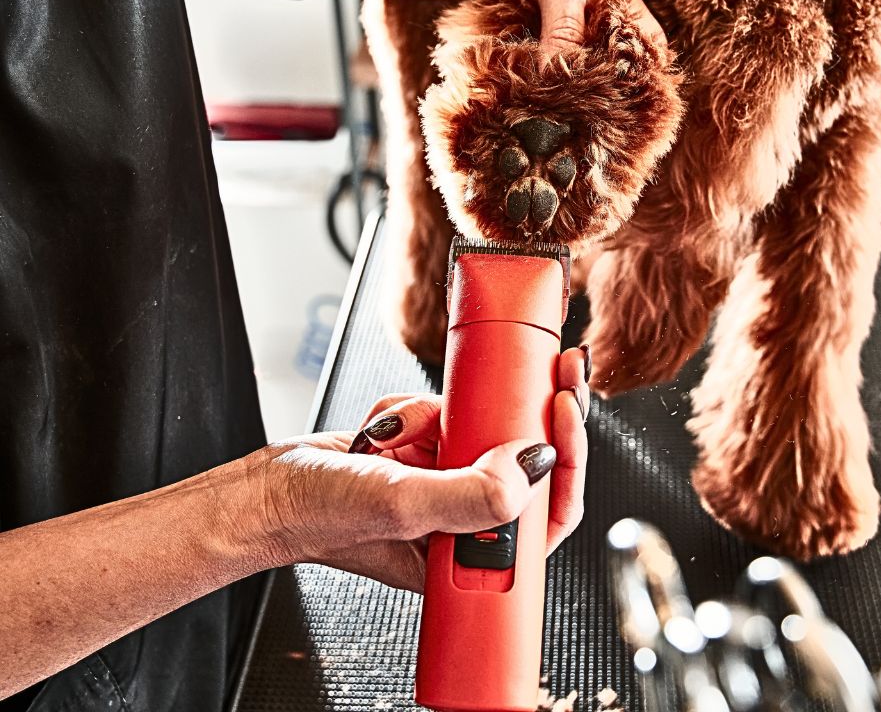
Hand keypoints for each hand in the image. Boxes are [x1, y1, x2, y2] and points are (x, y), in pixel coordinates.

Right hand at [250, 347, 589, 591]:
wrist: (268, 490)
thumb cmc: (320, 514)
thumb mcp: (400, 506)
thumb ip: (469, 495)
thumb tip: (534, 465)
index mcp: (471, 553)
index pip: (547, 511)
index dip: (568, 461)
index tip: (566, 410)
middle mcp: (464, 520)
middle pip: (528, 461)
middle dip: (535, 413)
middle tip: (559, 370)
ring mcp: (445, 482)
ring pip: (480, 427)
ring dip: (440, 416)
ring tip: (390, 436)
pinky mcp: (425, 454)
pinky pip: (444, 412)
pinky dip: (413, 409)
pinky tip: (379, 431)